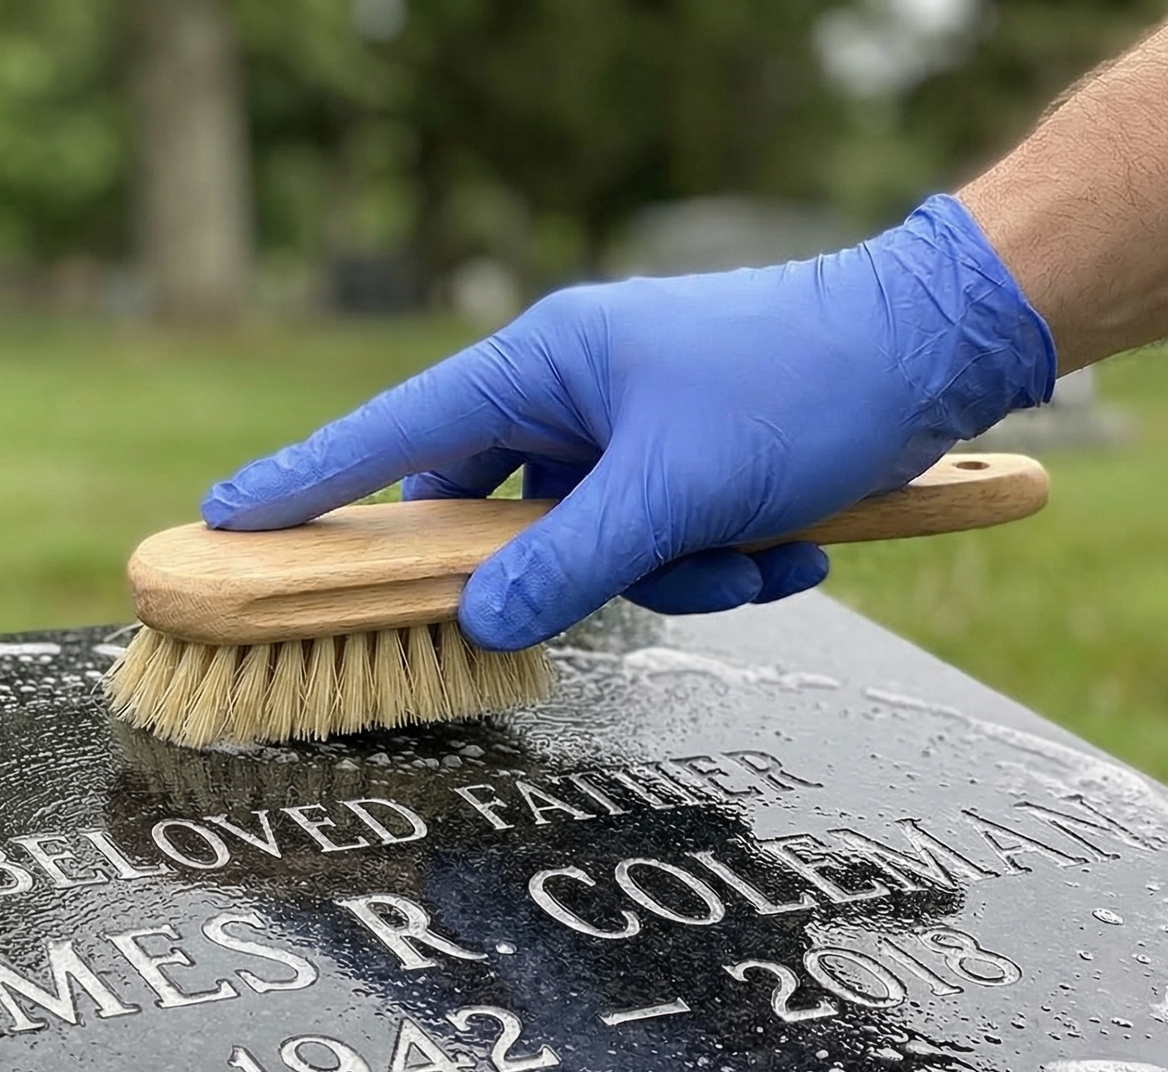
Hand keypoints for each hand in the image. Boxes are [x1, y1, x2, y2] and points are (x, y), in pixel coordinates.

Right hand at [201, 195, 1054, 650]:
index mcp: (545, 366)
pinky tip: (789, 542)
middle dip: (574, 572)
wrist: (939, 352)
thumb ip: (568, 563)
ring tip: (756, 548)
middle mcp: (573, 397)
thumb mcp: (677, 488)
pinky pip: (658, 550)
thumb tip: (479, 623)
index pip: (396, 432)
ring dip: (674, 576)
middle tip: (629, 574)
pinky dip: (717, 565)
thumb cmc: (802, 384)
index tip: (228, 518)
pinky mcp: (681, 467)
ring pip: (592, 552)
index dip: (309, 479)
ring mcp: (628, 434)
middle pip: (502, 518)